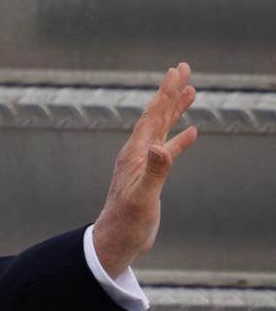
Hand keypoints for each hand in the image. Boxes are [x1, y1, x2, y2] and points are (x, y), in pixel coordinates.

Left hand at [92, 63, 197, 276]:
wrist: (116, 241)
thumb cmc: (126, 222)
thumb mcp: (142, 198)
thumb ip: (154, 172)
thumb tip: (161, 148)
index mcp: (135, 153)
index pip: (152, 116)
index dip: (165, 93)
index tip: (176, 71)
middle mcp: (137, 153)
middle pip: (156, 115)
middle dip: (170, 92)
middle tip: (184, 68)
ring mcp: (143, 163)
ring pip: (162, 129)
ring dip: (175, 110)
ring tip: (191, 90)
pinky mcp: (150, 176)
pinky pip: (168, 149)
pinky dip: (180, 139)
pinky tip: (193, 131)